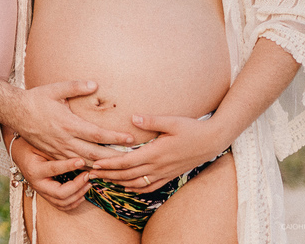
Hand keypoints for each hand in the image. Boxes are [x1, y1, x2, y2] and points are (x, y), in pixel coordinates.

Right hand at [8, 81, 134, 163]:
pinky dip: (89, 169)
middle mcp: (65, 140)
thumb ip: (76, 86)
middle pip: (95, 154)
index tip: (130, 138)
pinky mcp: (54, 154)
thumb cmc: (36, 99)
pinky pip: (74, 165)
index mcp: (68, 124)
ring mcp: (59, 150)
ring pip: (86, 163)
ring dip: (103, 167)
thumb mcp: (55, 89)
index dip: (115, 138)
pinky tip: (99, 170)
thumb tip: (95, 84)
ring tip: (120, 168)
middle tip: (133, 159)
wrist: (14, 112)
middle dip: (115, 158)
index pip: (97, 135)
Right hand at [9, 135, 90, 211]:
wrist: (18, 153)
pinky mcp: (46, 195)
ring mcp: (41, 192)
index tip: (82, 161)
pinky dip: (74, 202)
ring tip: (88, 183)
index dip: (69, 166)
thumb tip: (76, 154)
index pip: (54, 170)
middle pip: (60, 194)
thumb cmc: (30, 146)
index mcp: (34, 170)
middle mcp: (37, 184)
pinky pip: (61, 205)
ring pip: (62, 203)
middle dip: (77, 186)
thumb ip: (56, 151)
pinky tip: (82, 194)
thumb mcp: (40, 145)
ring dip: (78, 195)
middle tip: (87, 175)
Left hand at [89, 113, 227, 192]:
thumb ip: (151, 120)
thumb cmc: (192, 128)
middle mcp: (158, 166)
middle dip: (108, 175)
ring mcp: (164, 173)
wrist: (213, 141)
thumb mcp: (172, 121)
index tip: (95, 164)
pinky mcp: (170, 175)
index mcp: (156, 153)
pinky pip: (150, 187)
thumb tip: (132, 117)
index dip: (110, 164)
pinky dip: (136, 188)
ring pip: (137, 183)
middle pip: (128, 175)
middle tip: (90, 174)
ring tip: (104, 180)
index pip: (127, 162)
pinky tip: (127, 187)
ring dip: (119, 183)